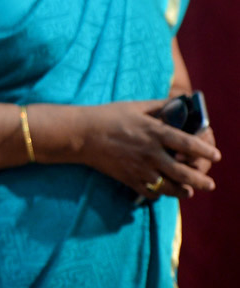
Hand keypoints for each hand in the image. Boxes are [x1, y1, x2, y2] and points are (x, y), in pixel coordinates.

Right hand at [76, 100, 219, 198]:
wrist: (81, 134)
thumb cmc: (108, 116)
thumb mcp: (134, 106)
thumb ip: (159, 106)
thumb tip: (179, 104)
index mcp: (153, 132)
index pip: (187, 143)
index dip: (205, 150)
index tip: (216, 155)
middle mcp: (150, 152)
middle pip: (183, 171)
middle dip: (200, 179)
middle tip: (210, 184)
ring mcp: (140, 168)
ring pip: (169, 186)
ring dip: (184, 190)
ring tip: (190, 191)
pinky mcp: (129, 179)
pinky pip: (150, 192)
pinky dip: (160, 194)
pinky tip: (164, 192)